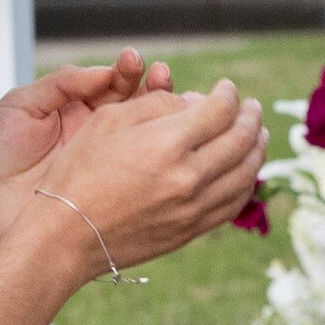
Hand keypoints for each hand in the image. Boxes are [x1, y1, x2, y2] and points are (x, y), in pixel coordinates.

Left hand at [0, 49, 168, 271]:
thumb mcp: (19, 107)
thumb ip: (61, 84)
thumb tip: (104, 71)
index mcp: (73, 111)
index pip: (111, 85)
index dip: (126, 73)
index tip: (134, 62)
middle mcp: (94, 137)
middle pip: (135, 108)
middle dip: (152, 90)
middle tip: (161, 77)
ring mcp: (104, 167)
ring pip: (143, 139)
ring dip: (161, 119)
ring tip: (171, 102)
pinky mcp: (109, 195)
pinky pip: (139, 174)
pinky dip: (157, 158)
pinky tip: (169, 143)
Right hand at [26, 79, 264, 284]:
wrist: (65, 236)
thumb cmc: (79, 172)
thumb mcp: (109, 120)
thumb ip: (157, 103)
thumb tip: (196, 103)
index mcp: (168, 143)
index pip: (219, 110)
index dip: (228, 94)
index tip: (227, 88)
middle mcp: (188, 177)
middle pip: (240, 139)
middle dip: (251, 118)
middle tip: (253, 108)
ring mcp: (193, 208)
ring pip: (245, 174)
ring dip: (257, 149)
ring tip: (258, 135)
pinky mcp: (191, 230)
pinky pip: (233, 204)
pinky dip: (246, 183)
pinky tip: (245, 171)